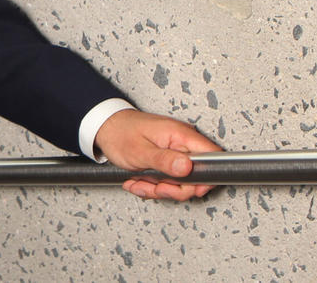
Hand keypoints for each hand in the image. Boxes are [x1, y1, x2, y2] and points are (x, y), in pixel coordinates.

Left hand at [94, 109, 221, 200]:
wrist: (105, 128)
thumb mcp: (140, 151)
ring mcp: (175, 152)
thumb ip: (164, 160)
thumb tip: (188, 167)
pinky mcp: (167, 160)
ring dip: (158, 188)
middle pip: (196, 176)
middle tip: (156, 187)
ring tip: (141, 182)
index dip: (205, 177)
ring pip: (180, 183)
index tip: (187, 187)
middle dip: (174, 189)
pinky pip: (168, 181)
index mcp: (180, 135)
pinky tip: (138, 181)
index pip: (211, 156)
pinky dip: (152, 186)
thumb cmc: (120, 134)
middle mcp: (181, 143)